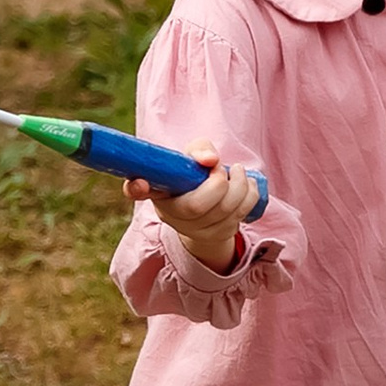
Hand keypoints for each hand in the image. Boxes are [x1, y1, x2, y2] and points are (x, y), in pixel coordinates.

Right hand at [130, 149, 260, 267]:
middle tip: (222, 167)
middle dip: (218, 182)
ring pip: (225, 211)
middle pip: (196, 206)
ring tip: (237, 170)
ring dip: (239, 184)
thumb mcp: (190, 157)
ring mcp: (195, 230)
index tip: (140, 182)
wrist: (207, 206)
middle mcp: (171, 215)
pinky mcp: (218, 235)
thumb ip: (198, 150)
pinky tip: (245, 184)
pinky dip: (249, 194)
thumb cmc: (193, 176)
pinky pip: (241, 215)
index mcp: (157, 192)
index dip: (135, 187)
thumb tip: (210, 160)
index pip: (137, 191)